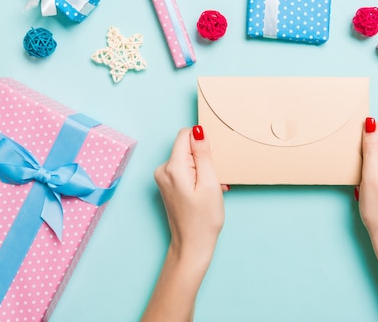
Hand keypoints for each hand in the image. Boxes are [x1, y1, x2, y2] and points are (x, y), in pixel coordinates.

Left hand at [143, 125, 227, 321]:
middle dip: (204, 159)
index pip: (185, 135)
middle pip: (187, 148)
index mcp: (172, 167)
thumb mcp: (210, 183)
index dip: (202, 143)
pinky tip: (206, 192)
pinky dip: (198, 178)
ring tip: (212, 189)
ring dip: (203, 170)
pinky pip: (185, 170)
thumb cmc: (203, 219)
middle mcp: (163, 170)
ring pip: (187, 160)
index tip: (212, 158)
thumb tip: (198, 131)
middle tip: (214, 180)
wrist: (192, 246)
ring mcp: (163, 179)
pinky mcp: (167, 185)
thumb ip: (203, 154)